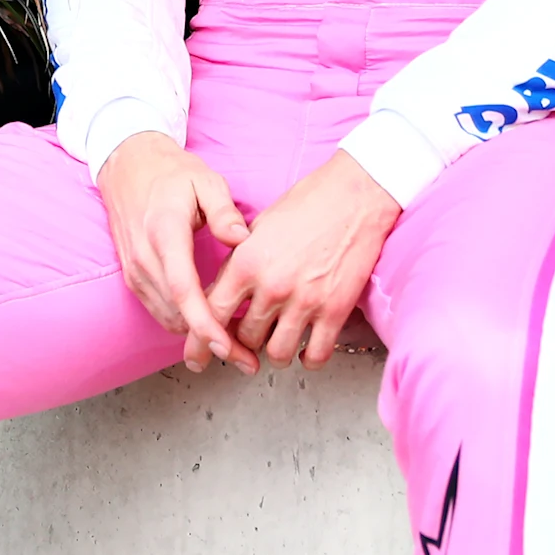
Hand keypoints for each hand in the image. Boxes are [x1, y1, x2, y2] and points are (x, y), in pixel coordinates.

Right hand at [96, 132, 251, 373]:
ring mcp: (136, 271)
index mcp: (165, 234)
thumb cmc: (170, 172)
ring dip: (198, 338)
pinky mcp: (133, 277)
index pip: (184, 290)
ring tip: (235, 349)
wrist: (127, 165)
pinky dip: (184, 324)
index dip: (206, 324)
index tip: (228, 347)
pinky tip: (210, 327)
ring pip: (167, 319)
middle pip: (177, 316)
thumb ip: (223, 210)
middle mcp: (145, 259)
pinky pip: (159, 311)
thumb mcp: (204, 180)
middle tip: (248, 359)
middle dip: (211, 342)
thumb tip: (243, 239)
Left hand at [207, 152, 401, 371]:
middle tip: (251, 336)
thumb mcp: (258, 228)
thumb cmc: (307, 205)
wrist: (355, 195)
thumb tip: (219, 294)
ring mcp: (305, 301)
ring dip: (275, 352)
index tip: (199, 354)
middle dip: (245, 340)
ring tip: (278, 340)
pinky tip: (306, 350)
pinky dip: (309, 359)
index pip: (212, 313)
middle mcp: (272, 286)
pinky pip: (316, 355)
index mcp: (246, 263)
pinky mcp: (335, 310)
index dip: (200, 340)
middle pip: (245, 338)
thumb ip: (237, 263)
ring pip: (277, 353)